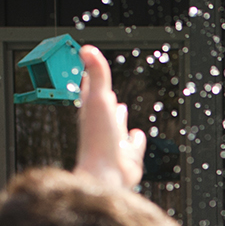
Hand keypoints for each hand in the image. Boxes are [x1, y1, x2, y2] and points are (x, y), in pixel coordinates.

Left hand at [74, 44, 146, 190]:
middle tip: (107, 88)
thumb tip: (86, 48)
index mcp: (91, 112)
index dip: (89, 76)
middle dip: (105, 97)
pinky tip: (137, 136)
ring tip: (122, 108)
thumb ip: (97, 74)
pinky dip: (136, 140)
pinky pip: (133, 145)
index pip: (89, 89)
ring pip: (118, 125)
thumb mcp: (98, 100)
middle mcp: (102, 127)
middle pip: (103, 107)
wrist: (105, 177)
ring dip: (120, 117)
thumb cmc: (98, 140)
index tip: (88, 65)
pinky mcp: (128, 158)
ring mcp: (114, 142)